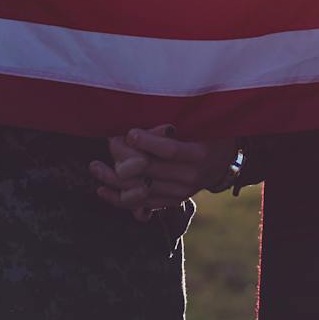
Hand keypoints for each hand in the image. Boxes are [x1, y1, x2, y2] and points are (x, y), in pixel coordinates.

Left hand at [89, 125, 235, 220]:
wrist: (223, 162)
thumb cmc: (208, 133)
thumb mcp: (202, 124)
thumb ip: (177, 124)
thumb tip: (147, 115)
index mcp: (199, 154)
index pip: (170, 150)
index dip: (148, 142)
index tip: (130, 133)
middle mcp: (190, 177)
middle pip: (151, 171)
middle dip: (125, 157)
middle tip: (107, 143)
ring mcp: (180, 193)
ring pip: (142, 190)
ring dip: (115, 179)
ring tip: (95, 167)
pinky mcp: (172, 201)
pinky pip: (142, 204)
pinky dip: (120, 198)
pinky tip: (102, 189)